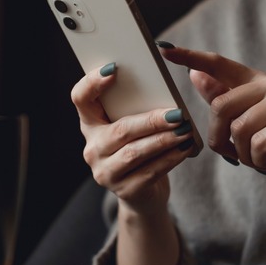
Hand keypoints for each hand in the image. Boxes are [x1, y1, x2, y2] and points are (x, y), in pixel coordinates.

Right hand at [70, 63, 196, 213]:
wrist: (143, 195)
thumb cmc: (139, 150)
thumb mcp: (132, 128)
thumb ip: (136, 110)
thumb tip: (163, 90)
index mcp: (90, 125)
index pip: (80, 98)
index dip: (92, 83)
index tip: (114, 69)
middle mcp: (92, 149)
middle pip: (120, 130)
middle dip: (151, 121)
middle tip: (177, 113)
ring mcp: (105, 172)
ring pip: (135, 153)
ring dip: (164, 140)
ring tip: (184, 130)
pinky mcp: (125, 191)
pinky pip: (150, 172)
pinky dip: (170, 159)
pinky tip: (185, 149)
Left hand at [160, 47, 265, 208]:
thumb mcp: (245, 130)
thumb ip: (224, 103)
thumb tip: (196, 76)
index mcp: (260, 83)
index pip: (220, 65)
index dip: (192, 58)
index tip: (164, 51)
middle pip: (221, 106)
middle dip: (220, 139)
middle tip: (236, 155)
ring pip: (238, 127)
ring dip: (243, 154)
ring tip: (262, 157)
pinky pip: (257, 142)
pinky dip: (259, 160)